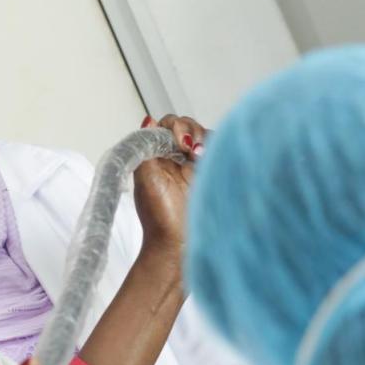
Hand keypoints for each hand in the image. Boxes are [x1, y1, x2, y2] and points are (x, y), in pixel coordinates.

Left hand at [133, 114, 208, 257]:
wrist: (178, 244)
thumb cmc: (159, 217)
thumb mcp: (145, 178)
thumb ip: (145, 147)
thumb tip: (148, 120)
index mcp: (157, 156)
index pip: (167, 125)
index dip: (173, 126)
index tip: (177, 140)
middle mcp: (176, 158)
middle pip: (188, 126)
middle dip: (190, 130)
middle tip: (189, 148)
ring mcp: (195, 166)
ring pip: (205, 136)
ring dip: (203, 138)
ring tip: (199, 154)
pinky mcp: (211, 175)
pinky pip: (219, 151)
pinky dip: (217, 148)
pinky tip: (208, 160)